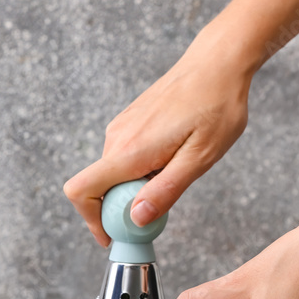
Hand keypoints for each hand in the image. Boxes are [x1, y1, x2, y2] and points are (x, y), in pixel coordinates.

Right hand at [64, 28, 252, 246]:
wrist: (217, 64)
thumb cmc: (215, 107)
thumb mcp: (199, 158)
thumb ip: (165, 191)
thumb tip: (136, 218)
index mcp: (130, 151)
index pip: (81, 190)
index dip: (90, 220)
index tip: (112, 235)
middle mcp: (117, 138)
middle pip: (98, 189)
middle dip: (119, 210)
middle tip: (157, 215)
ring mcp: (121, 128)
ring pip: (112, 174)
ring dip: (132, 189)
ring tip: (172, 179)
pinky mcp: (129, 123)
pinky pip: (122, 158)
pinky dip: (137, 172)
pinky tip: (170, 161)